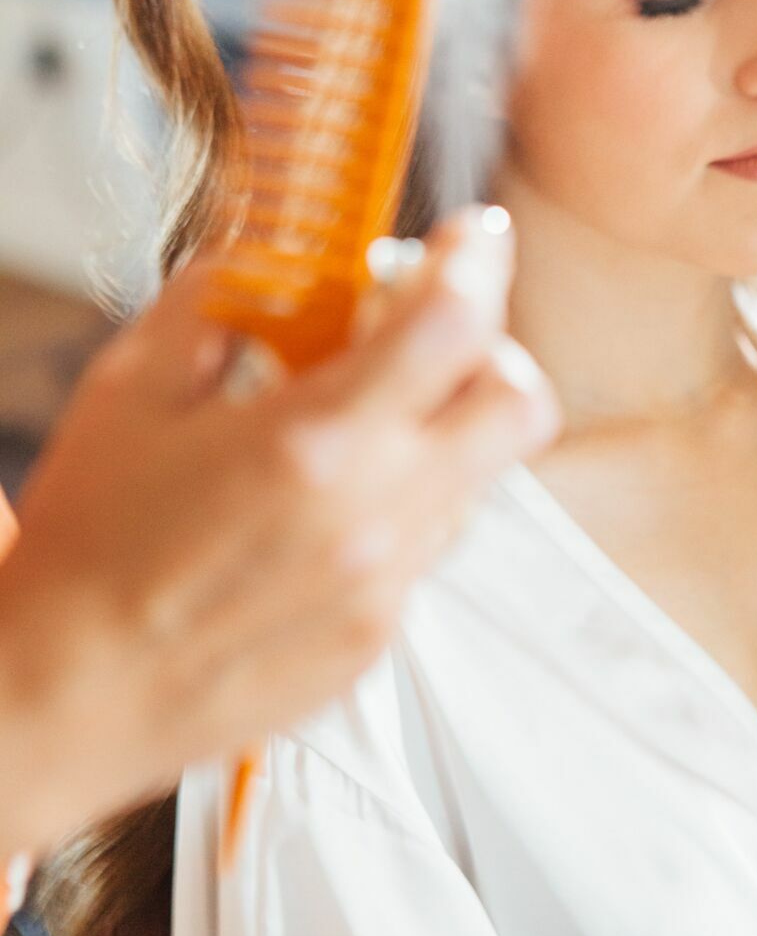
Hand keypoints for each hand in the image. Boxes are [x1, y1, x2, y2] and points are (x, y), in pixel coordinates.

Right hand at [0, 207, 558, 854]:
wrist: (60, 700)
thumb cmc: (86, 551)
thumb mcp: (130, 390)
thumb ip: (217, 302)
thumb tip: (273, 258)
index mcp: (314, 443)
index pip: (456, 323)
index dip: (479, 260)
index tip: (472, 235)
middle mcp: (374, 518)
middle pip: (517, 403)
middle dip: (491, 346)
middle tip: (429, 330)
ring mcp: (386, 587)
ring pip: (482, 474)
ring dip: (446, 425)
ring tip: (360, 418)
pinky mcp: (377, 638)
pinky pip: (431, 543)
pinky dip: (408, 496)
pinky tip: (331, 498)